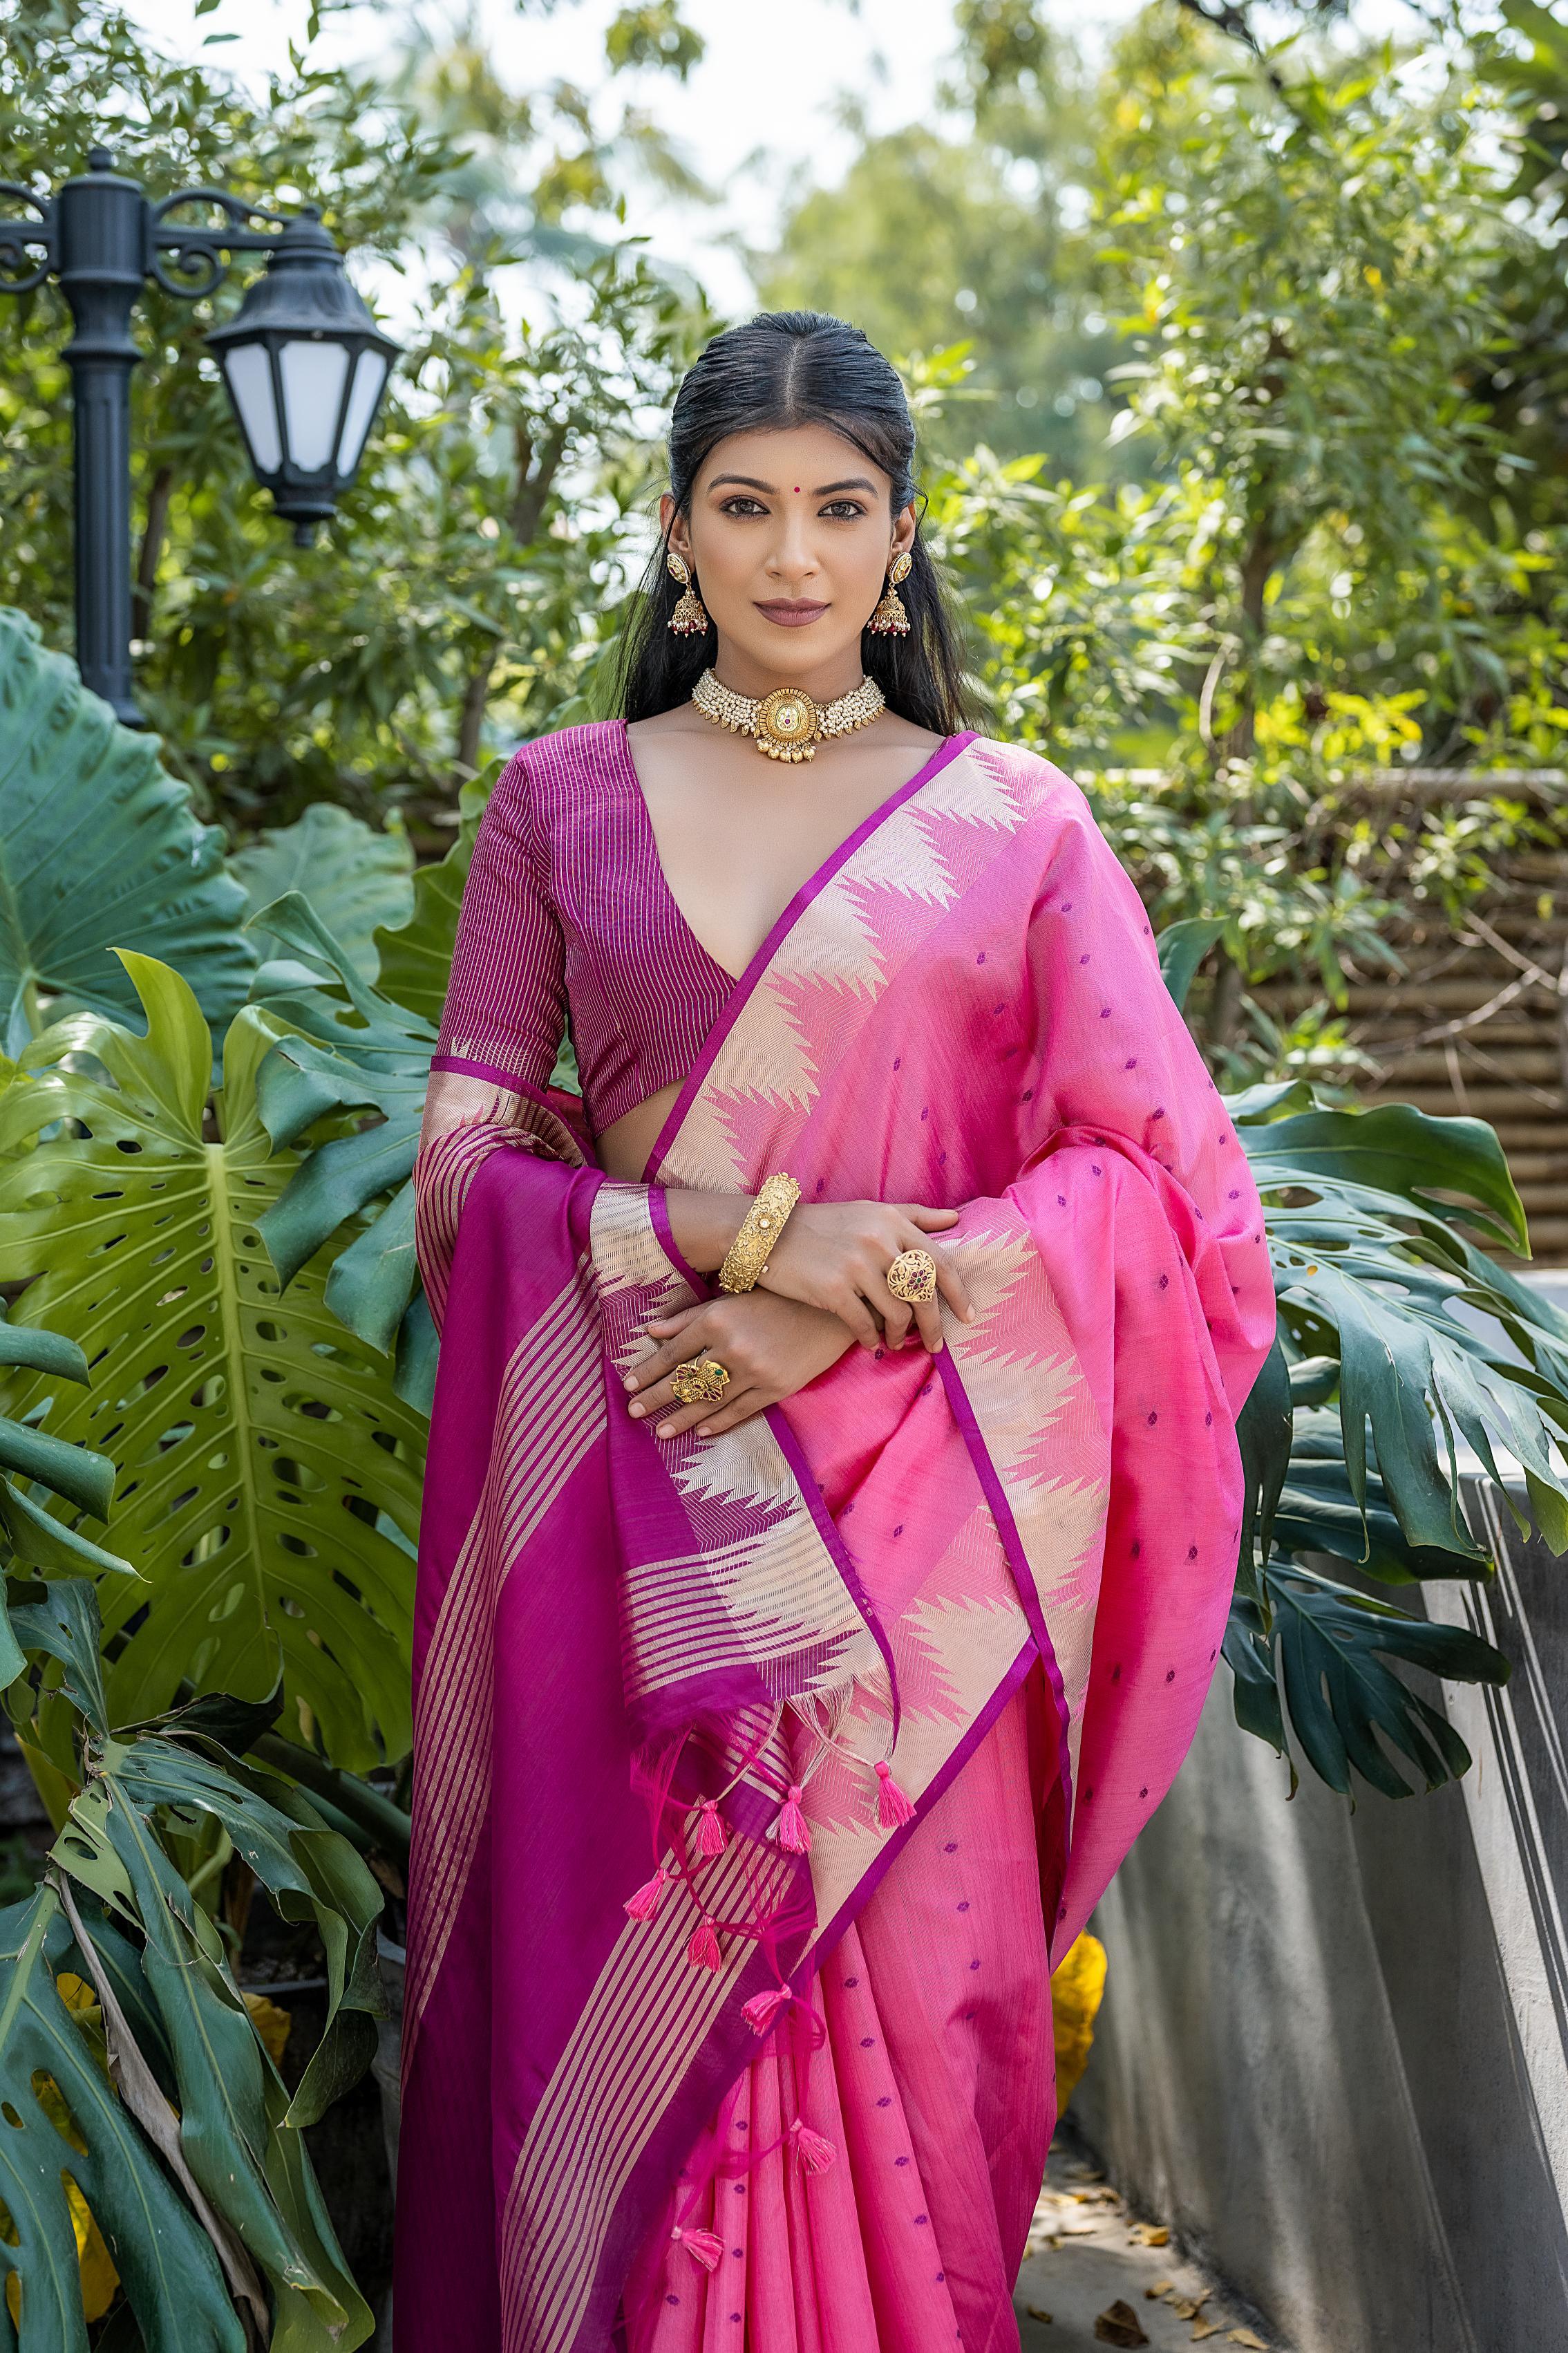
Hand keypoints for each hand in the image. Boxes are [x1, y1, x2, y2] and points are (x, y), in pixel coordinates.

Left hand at [623, 1292, 855, 1441]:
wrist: (830, 1310)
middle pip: (685, 1380)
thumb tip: (651, 1331)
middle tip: (633, 1414)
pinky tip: (700, 1431)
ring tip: (661, 1432)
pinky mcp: (777, 1388)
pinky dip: (718, 1422)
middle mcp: (732, 1346)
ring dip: (681, 1418)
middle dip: (655, 1399)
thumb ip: (689, 1317)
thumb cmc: (776, 1298)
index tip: (628, 1386)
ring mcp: (755, 1371)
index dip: (648, 1372)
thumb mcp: (730, 1299)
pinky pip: (741, 1410)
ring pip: (709, 1401)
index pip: (672, 1353)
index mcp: (717, 1319)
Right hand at [756, 1200, 973, 1353]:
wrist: (767, 1232)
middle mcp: (878, 1240)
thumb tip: (956, 1218)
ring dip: (900, 1335)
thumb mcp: (869, 1211)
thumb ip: (914, 1215)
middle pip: (923, 1292)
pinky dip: (870, 1339)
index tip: (968, 1317)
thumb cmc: (822, 1224)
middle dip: (934, 1325)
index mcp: (891, 1221)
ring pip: (898, 1313)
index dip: (958, 1294)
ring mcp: (855, 1265)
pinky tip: (870, 1345)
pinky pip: (864, 1325)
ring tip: (896, 1343)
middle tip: (936, 1345)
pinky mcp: (833, 1289)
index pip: (940, 1262)